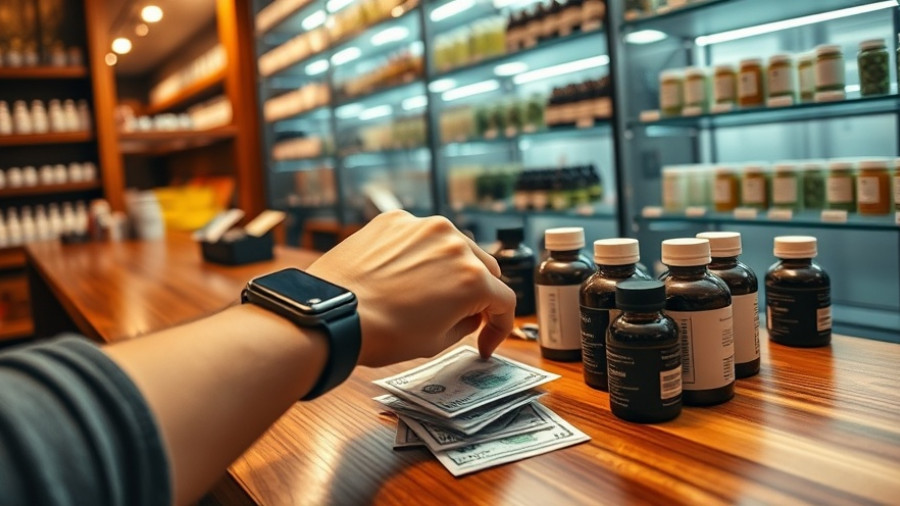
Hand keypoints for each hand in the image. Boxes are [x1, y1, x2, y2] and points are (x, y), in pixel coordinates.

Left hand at [306, 211, 515, 366]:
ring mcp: (423, 227)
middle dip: (479, 294)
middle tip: (464, 315)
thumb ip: (465, 324)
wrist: (333, 313)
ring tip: (429, 291)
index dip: (499, 327)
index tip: (486, 341)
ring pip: (453, 246)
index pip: (504, 302)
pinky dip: (418, 254)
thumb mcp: (436, 343)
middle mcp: (455, 244)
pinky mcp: (395, 219)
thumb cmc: (381, 333)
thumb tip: (470, 314)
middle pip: (484, 269)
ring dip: (450, 268)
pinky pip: (419, 236)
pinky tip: (401, 275)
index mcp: (473, 280)